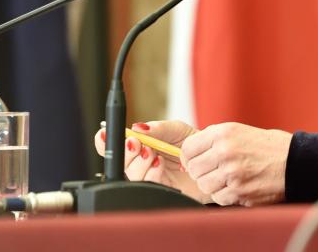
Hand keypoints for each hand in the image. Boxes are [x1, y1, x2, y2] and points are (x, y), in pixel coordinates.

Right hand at [95, 120, 210, 203]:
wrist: (213, 160)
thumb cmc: (195, 143)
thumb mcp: (177, 129)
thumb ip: (158, 128)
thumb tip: (137, 127)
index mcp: (142, 145)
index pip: (116, 146)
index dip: (105, 142)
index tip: (104, 135)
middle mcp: (142, 162)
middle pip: (119, 162)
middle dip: (125, 151)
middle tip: (136, 143)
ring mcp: (150, 176)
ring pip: (131, 175)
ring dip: (139, 162)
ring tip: (154, 153)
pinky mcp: (160, 189)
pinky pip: (148, 185)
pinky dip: (151, 173)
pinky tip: (160, 164)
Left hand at [180, 122, 291, 206]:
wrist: (294, 161)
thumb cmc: (267, 146)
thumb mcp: (239, 131)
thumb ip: (215, 139)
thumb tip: (191, 152)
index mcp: (223, 133)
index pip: (188, 148)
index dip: (190, 157)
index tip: (197, 160)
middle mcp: (225, 151)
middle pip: (194, 169)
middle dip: (202, 172)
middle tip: (214, 171)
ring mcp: (232, 173)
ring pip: (204, 185)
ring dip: (213, 185)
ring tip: (227, 179)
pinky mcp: (240, 191)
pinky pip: (219, 198)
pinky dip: (225, 195)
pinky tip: (237, 186)